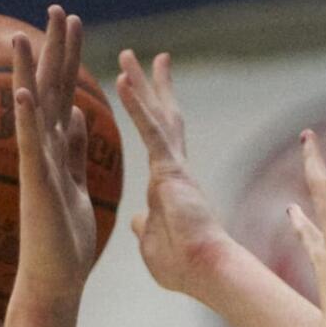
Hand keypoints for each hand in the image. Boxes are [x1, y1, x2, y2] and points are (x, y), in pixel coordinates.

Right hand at [11, 7, 96, 304]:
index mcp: (56, 152)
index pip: (64, 95)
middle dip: (54, 51)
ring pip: (34, 114)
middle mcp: (42, 154)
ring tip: (24, 35)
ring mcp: (36, 169)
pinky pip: (31, 150)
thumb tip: (79, 117)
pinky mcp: (37, 188)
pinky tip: (23, 93)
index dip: (67, 60)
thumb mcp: (77, 187)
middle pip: (50, 92)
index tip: (70, 25)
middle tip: (58, 9)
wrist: (55, 284)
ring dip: (30, 74)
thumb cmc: (65, 244)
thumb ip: (76, 152)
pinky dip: (28, 122)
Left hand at [115, 50, 227, 293]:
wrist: (204, 271)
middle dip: (149, 85)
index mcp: (168, 183)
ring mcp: (173, 166)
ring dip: (139, 84)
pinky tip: (121, 81)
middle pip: (161, 116)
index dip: (151, 113)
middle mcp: (173, 167)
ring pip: (155, 115)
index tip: (144, 94)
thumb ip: (145, 227)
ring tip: (125, 55)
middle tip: (137, 57)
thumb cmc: (183, 266)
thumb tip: (137, 220)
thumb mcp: (152, 243)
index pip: (159, 139)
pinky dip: (135, 105)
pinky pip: (150, 130)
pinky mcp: (170, 169)